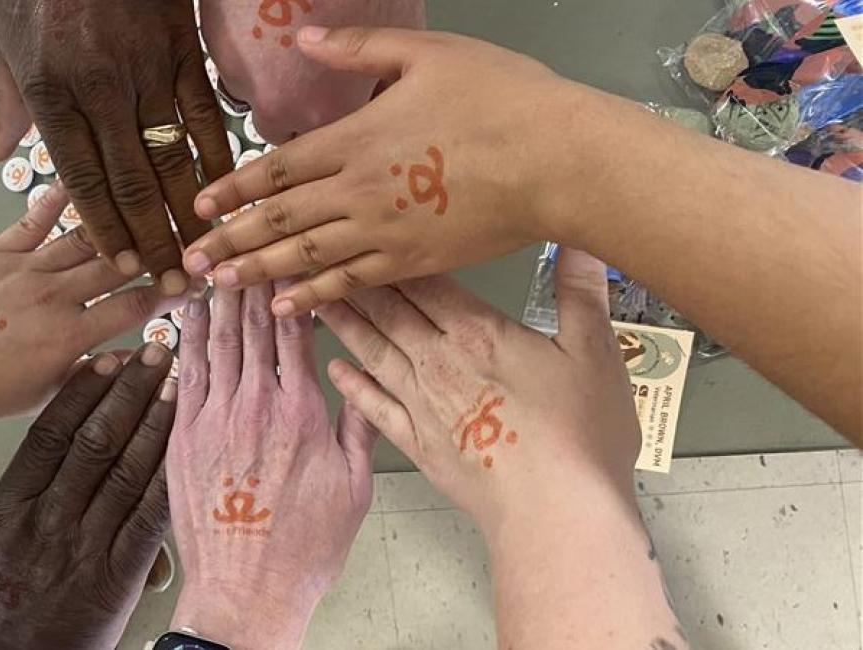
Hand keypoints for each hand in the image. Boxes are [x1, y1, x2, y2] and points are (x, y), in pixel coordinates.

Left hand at [0, 0, 232, 294]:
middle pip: (131, 183)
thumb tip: (2, 154)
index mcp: (51, 93)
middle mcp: (101, 91)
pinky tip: (227, 193)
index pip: (83, 179)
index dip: (105, 229)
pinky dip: (218, 158)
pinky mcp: (182, 53)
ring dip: (188, 212)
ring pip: (171, 158)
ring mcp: (147, 72)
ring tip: (202, 253)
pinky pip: (204, 116)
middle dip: (152, 239)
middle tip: (171, 282)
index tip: (122, 269)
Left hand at [0, 183, 183, 420]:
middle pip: (120, 264)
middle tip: (183, 236)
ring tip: (146, 208)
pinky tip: (84, 179)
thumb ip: (92, 373)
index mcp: (70, 336)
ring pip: (86, 237)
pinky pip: (36, 218)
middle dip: (158, 251)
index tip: (195, 282)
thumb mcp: (46, 395)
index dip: (172, 292)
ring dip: (120, 223)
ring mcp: (27, 269)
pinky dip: (60, 197)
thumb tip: (136, 356)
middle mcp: (55, 296)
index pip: (136, 306)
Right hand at [0, 343, 177, 649]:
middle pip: (95, 440)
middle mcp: (47, 519)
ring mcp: (83, 547)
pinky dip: (168, 478)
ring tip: (179, 383)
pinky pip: (149, 518)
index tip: (105, 360)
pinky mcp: (116, 579)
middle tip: (156, 353)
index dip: (82, 392)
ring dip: (157, 422)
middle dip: (130, 392)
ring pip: (126, 469)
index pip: (50, 433)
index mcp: (8, 509)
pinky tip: (188, 447)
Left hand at [166, 283, 376, 649]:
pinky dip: (186, 337)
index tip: (288, 259)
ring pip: (216, 341)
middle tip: (248, 244)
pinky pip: (185, 373)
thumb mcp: (354, 488)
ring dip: (217, 299)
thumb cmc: (302, 549)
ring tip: (217, 263)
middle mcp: (255, 406)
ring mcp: (214, 419)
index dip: (290, 288)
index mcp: (301, 413)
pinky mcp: (182, 437)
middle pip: (252, 326)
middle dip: (251, 281)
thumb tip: (364, 380)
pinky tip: (186, 312)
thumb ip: (359, 428)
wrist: (247, 591)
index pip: (294, 331)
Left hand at [184, 27, 621, 316]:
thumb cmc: (499, 99)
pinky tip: (284, 307)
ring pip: (306, 258)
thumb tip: (307, 36)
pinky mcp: (412, 263)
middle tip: (190, 262)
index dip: (234, 188)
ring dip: (258, 271)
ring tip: (220, 284)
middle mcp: (358, 192)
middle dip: (232, 239)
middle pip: (281, 220)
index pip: (278, 168)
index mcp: (357, 139)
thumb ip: (359, 49)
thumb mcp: (428, 53)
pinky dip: (314, 296)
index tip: (200, 206)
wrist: (555, 160)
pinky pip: (351, 283)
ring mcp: (384, 233)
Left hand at [319, 251, 689, 648]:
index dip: (392, 251)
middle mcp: (438, 362)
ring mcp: (423, 405)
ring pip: (372, 351)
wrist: (554, 514)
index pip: (426, 280)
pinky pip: (373, 408)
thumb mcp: (596, 352)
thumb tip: (575, 236)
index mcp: (478, 333)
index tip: (364, 227)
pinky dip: (353, 386)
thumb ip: (580, 290)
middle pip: (389, 310)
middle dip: (354, 278)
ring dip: (342, 322)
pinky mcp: (418, 444)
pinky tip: (335, 370)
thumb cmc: (579, 438)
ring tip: (310, 297)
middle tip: (317, 252)